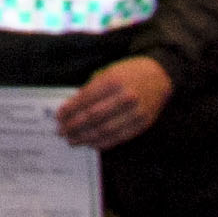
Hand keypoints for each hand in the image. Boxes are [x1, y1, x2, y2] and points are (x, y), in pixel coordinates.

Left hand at [55, 56, 173, 150]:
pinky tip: (90, 143)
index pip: (86, 99)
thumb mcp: (108, 73)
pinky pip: (119, 137)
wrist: (159, 76)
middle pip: (94, 117)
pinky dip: (103, 142)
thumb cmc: (128, 73)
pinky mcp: (143, 124)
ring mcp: (136, 112)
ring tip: (72, 140)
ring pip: (106, 130)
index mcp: (114, 81)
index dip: (70, 109)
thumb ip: (90, 90)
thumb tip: (70, 109)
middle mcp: (126, 97)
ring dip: (86, 137)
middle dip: (74, 125)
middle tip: (61, 131)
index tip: (58, 116)